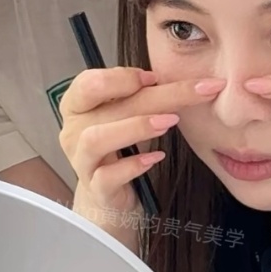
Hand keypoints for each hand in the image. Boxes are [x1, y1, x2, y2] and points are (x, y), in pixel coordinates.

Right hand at [59, 66, 223, 240]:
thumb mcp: (129, 116)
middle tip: (196, 91)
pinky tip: (156, 158)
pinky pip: (107, 177)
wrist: (111, 194)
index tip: (156, 77)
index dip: (121, 77)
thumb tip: (179, 77)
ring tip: (171, 121)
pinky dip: (132, 165)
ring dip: (136, 126)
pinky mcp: (97, 189)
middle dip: (157, 95)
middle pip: (110, 107)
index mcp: (77, 106)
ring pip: (96, 139)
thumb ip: (140, 95)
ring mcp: (82, 162)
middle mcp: (73, 131)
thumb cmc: (122, 148)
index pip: (89, 83)